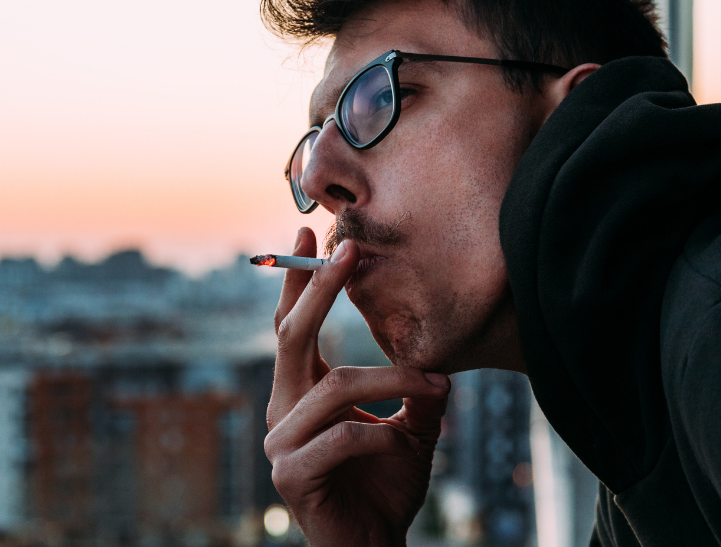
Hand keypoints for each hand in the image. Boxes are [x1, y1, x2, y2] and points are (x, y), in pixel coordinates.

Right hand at [264, 228, 450, 546]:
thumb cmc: (384, 486)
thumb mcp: (411, 428)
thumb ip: (418, 390)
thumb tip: (439, 354)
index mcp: (300, 393)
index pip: (292, 327)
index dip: (297, 281)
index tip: (308, 234)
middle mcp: (282, 410)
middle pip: (292, 338)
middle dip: (317, 291)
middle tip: (346, 251)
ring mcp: (281, 442)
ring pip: (332, 387)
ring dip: (388, 379)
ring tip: (431, 381)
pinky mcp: (291, 473)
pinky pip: (340, 438)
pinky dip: (378, 434)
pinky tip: (400, 442)